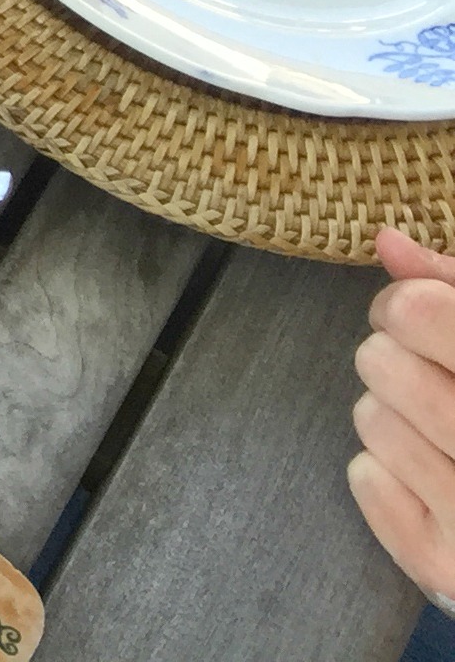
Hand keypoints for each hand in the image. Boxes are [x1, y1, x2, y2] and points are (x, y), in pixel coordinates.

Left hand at [355, 227, 454, 594]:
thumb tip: (387, 242)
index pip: (420, 312)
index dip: (406, 303)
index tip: (418, 313)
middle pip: (380, 363)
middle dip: (394, 357)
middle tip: (429, 373)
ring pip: (369, 419)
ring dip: (391, 412)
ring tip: (442, 429)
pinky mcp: (444, 566)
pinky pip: (365, 479)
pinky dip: (386, 470)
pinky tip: (436, 477)